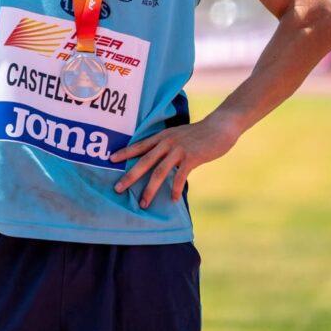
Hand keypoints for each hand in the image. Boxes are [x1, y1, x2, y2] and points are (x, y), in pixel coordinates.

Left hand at [110, 114, 239, 208]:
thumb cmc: (199, 134)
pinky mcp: (192, 157)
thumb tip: (158, 159)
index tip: (111, 159)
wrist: (219, 126)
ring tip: (143, 203)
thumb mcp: (179, 135)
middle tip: (117, 188)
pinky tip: (172, 198)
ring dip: (150, 189)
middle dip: (130, 176)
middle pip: (144, 161)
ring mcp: (179, 150)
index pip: (140, 145)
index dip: (125, 152)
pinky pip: (180, 176)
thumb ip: (167, 146)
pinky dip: (175, 189)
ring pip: (159, 172)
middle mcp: (167, 142)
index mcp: (163, 137)